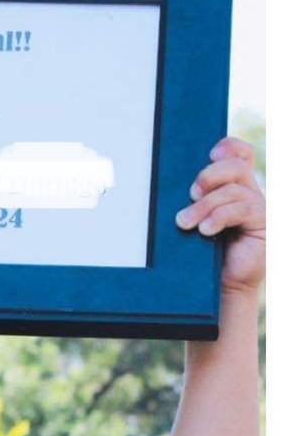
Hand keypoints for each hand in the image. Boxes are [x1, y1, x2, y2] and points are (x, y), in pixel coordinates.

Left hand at [176, 137, 264, 296]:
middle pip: (236, 168)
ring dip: (206, 205)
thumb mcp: (193, 222)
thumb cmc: (200, 255)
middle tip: (191, 193)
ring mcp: (260, 209)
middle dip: (210, 176)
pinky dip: (220, 217)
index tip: (211, 154)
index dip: (230, 147)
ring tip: (185, 222)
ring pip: (236, 190)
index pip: (240, 156)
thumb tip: (169, 185)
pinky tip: (205, 230)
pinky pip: (244, 210)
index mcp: (234, 188)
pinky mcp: (265, 225)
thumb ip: (192, 202)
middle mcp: (250, 194)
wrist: (217, 287)